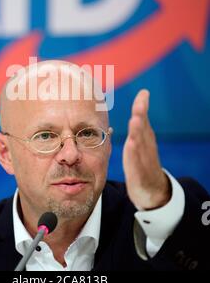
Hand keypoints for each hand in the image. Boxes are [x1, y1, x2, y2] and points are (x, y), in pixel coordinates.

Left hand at [122, 89, 170, 209]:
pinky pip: (136, 162)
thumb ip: (136, 129)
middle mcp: (146, 145)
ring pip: (140, 143)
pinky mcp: (140, 173)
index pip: (142, 118)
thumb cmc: (142, 162)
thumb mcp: (138, 144)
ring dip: (138, 131)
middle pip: (142, 127)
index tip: (144, 92)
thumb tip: (135, 114)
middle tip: (141, 101)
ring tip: (136, 119)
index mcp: (144, 138)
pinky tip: (131, 145)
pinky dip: (134, 154)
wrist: (152, 190)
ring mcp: (144, 159)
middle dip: (141, 113)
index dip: (142, 105)